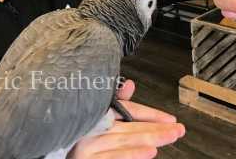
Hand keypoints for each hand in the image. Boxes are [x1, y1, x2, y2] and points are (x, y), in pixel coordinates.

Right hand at [67, 80, 184, 158]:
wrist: (57, 153)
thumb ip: (116, 101)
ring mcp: (88, 144)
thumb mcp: (96, 115)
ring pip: (125, 140)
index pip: (127, 110)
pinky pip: (112, 158)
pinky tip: (149, 153)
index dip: (150, 114)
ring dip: (148, 138)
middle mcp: (92, 126)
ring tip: (167, 138)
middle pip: (130, 126)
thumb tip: (130, 84)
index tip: (170, 119)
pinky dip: (132, 155)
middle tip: (177, 130)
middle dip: (156, 128)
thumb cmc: (77, 132)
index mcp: (96, 113)